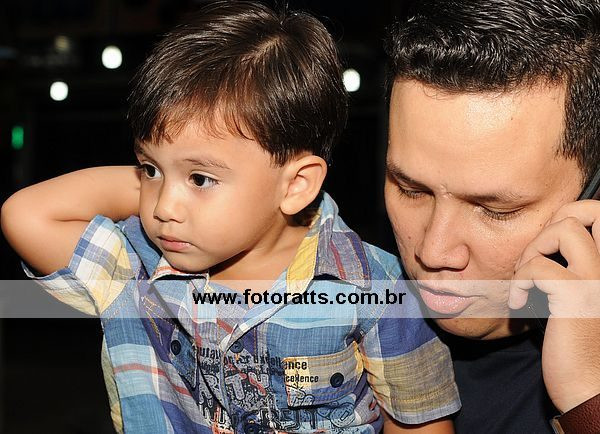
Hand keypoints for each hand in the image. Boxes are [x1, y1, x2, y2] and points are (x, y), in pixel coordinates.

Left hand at [509, 200, 599, 411]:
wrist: (590, 387)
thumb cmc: (580, 343)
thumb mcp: (581, 297)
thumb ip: (573, 268)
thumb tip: (544, 242)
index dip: (567, 219)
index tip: (546, 251)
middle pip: (592, 209)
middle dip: (552, 222)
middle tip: (537, 257)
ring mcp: (598, 280)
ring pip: (564, 229)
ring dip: (533, 250)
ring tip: (526, 279)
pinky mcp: (576, 297)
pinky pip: (535, 267)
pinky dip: (518, 282)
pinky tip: (520, 305)